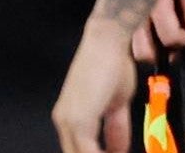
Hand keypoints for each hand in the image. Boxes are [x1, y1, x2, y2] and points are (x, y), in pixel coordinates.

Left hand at [51, 19, 135, 152]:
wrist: (108, 42)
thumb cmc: (112, 64)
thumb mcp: (118, 102)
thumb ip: (117, 128)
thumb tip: (120, 148)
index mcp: (71, 117)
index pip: (80, 149)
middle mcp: (64, 121)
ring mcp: (69, 121)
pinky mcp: (78, 119)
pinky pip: (86, 150)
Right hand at [128, 0, 184, 63]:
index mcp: (157, 0)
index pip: (169, 36)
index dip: (182, 41)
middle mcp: (136, 11)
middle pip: (143, 52)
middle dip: (160, 55)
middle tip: (173, 48)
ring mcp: (123, 14)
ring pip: (130, 48)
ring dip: (146, 51)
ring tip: (160, 44)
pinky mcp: (115, 13)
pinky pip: (124, 37)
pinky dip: (135, 42)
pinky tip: (147, 37)